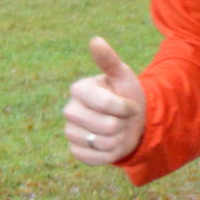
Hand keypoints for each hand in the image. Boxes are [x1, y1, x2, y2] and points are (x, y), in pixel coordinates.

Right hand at [63, 36, 145, 164]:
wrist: (130, 122)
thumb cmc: (126, 95)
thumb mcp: (123, 76)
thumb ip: (109, 60)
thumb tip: (95, 40)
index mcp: (79, 89)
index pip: (106, 104)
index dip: (125, 108)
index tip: (130, 105)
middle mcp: (69, 110)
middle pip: (106, 127)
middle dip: (122, 124)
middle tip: (120, 118)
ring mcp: (70, 132)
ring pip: (103, 144)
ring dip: (117, 140)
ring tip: (116, 130)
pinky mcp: (75, 151)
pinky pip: (95, 159)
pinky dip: (109, 155)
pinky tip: (109, 144)